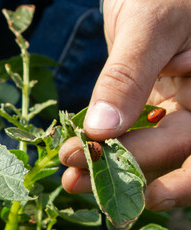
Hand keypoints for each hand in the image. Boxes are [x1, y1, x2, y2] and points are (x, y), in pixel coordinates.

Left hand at [59, 0, 190, 210]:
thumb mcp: (149, 26)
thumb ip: (127, 76)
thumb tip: (101, 130)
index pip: (185, 140)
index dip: (141, 159)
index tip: (92, 162)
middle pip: (171, 158)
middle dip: (122, 175)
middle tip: (76, 183)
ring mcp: (177, 109)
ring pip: (150, 153)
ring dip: (109, 167)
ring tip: (70, 178)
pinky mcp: (153, 106)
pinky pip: (134, 134)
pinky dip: (107, 146)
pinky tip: (79, 154)